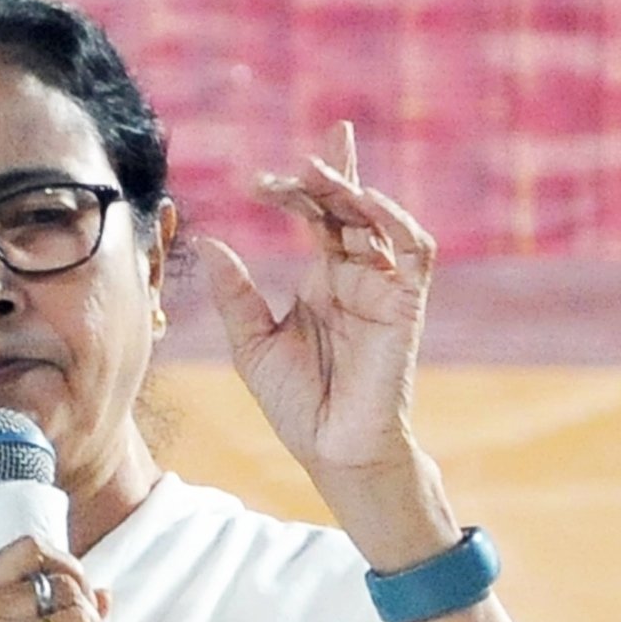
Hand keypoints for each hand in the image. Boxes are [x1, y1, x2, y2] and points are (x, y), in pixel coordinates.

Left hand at [197, 120, 437, 482]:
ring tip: (315, 173)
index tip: (263, 173)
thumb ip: (235, 294)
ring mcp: (382, 288)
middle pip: (345, 208)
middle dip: (319, 181)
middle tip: (285, 171)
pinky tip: (365, 201)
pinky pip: (413, 251)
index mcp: (322, 282)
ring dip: (349, 191)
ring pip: (377, 219)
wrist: (331, 450)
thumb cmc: (297, 405)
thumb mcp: (252, 344)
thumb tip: (207, 241)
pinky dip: (394, 220)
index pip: (320, 215)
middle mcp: (355, 277)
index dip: (307, 183)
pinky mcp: (405, 304)